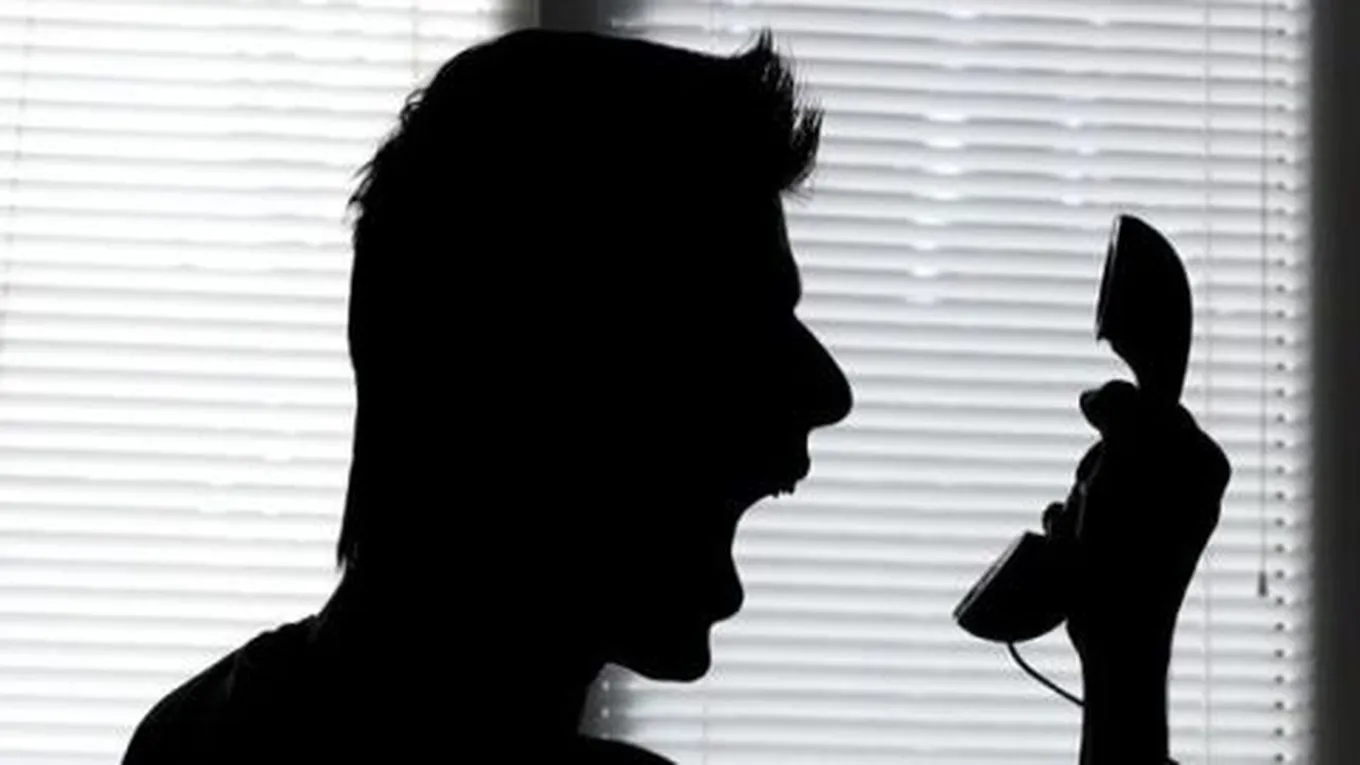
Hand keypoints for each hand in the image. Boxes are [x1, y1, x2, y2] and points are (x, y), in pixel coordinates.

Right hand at [1051, 380, 1230, 663]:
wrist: (1117, 632)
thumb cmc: (1128, 546)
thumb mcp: (1127, 458)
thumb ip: (1120, 409)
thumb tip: (1099, 395)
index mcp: (1204, 464)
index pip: (1151, 403)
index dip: (1116, 415)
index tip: (1103, 437)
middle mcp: (1185, 488)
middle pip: (1116, 441)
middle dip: (1094, 465)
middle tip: (1101, 497)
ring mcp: (1151, 518)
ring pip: (1090, 476)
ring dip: (1077, 499)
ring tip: (1088, 531)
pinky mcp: (1119, 545)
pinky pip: (1077, 512)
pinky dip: (1067, 527)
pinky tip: (1072, 549)